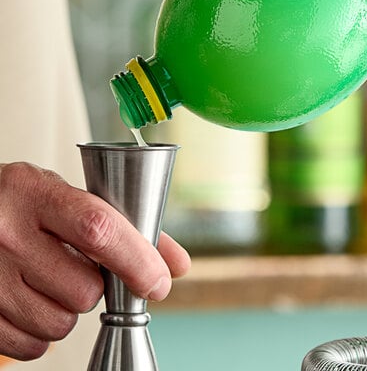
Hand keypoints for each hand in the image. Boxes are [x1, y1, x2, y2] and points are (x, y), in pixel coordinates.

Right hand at [0, 162, 190, 360]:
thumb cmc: (25, 205)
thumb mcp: (69, 197)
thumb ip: (128, 226)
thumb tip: (178, 265)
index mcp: (35, 192)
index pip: (99, 230)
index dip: (137, 260)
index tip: (159, 281)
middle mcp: (6, 233)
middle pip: (84, 289)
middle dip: (97, 287)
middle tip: (81, 266)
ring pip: (60, 323)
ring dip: (69, 309)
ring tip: (53, 279)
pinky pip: (32, 346)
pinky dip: (42, 331)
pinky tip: (35, 299)